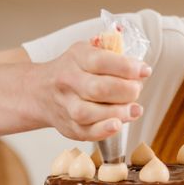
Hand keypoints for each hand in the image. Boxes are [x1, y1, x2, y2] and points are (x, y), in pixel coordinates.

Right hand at [32, 41, 151, 140]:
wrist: (39, 91)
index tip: (144, 71)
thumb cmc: (73, 70)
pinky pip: (85, 132)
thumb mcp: (87, 52)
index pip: (101, 61)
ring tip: (134, 110)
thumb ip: (113, 56)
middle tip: (137, 91)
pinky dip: (104, 131)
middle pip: (97, 89)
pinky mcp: (67, 126)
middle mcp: (67, 81)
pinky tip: (118, 125)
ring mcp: (66, 105)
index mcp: (76, 58)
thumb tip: (141, 70)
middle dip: (125, 91)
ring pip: (89, 113)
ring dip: (117, 113)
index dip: (127, 67)